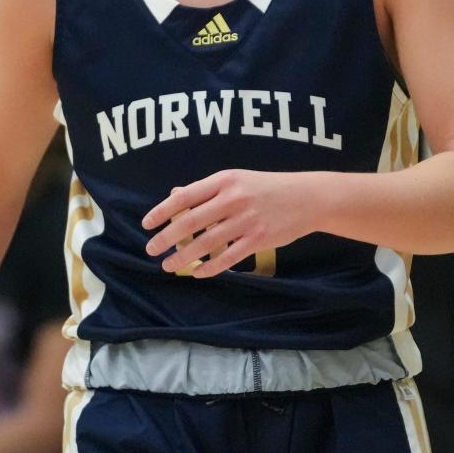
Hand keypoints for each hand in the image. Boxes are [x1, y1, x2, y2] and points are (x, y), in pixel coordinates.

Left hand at [142, 170, 313, 277]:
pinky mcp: (259, 239)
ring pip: (207, 243)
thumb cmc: (266, 187)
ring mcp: (246, 220)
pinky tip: (197, 273)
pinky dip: (210, 267)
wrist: (307, 197)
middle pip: (191, 221)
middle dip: (167, 237)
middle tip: (151, 249)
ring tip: (169, 265)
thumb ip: (206, 189)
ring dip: (184, 257)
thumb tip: (174, 193)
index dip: (162, 211)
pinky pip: (228, 257)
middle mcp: (233, 199)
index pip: (185, 196)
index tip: (147, 224)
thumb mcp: (236, 179)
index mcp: (224, 180)